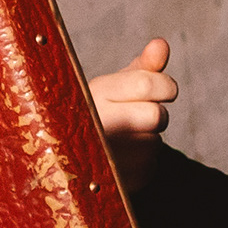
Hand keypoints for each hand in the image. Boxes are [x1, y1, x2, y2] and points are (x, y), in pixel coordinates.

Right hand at [87, 37, 177, 187]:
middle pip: (157, 116)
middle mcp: (96, 124)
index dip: (165, 86)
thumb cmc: (96, 110)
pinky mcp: (112, 182)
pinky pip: (149, 167)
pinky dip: (142, 163)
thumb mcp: (114, 85)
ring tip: (122, 138)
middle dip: (156, 114)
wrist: (63, 156)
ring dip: (147, 140)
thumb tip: (161, 44)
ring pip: (155, 143)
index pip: (147, 84)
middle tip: (138, 115)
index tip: (163, 89)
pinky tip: (121, 158)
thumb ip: (142, 67)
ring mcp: (103, 156)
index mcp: (95, 93)